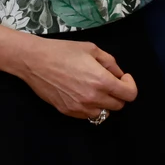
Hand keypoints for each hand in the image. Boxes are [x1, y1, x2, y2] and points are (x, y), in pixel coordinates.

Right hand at [15, 38, 137, 118]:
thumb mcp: (92, 49)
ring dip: (104, 102)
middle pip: (119, 105)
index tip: (123, 78)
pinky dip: (90, 107)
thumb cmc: (63, 51)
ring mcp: (79, 107)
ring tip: (95, 88)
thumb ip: (110, 63)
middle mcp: (93, 98)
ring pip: (103, 112)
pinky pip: (87, 115)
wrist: (35, 61)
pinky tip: (82, 93)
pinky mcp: (68, 112)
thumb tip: (119, 74)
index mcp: (102, 81)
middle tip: (109, 81)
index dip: (130, 85)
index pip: (129, 95)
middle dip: (118, 93)